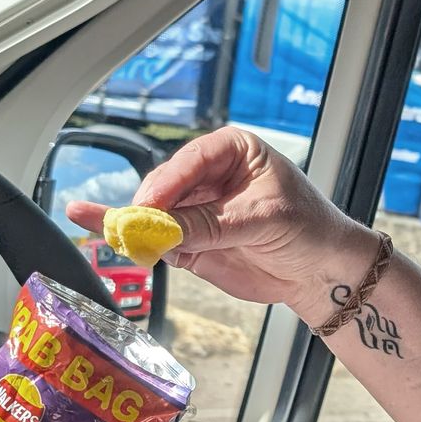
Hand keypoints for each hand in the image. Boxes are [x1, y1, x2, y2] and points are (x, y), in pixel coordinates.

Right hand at [66, 126, 375, 325]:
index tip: (149, 205)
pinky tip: (97, 227)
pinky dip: (134, 240)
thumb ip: (210, 225)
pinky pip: (157, 239)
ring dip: (135, 227)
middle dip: (148, 209)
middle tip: (133, 230)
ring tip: (117, 236)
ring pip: (154, 214)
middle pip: (164, 187)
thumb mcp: (263, 221)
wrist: (323, 271)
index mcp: (233, 150)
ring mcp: (197, 209)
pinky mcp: (190, 241)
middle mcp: (209, 175)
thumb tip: (161, 229)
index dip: (167, 183)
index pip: (190, 160)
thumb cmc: (309, 229)